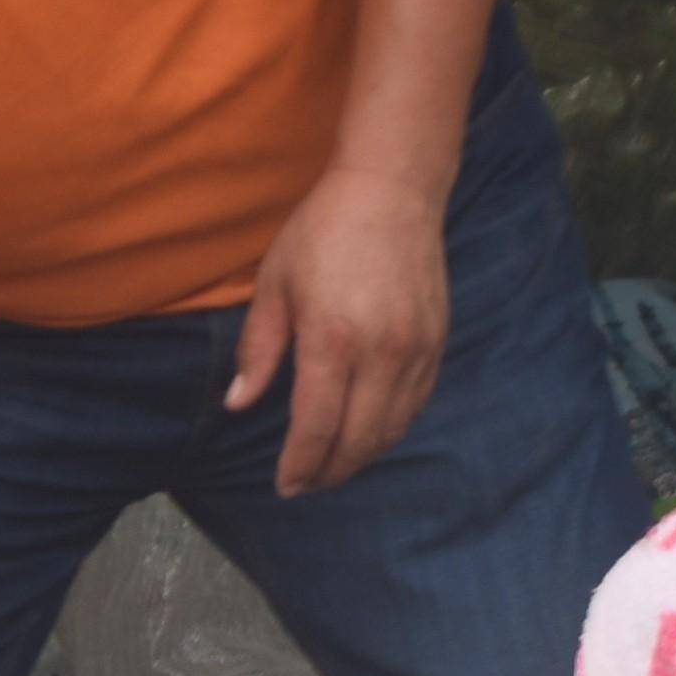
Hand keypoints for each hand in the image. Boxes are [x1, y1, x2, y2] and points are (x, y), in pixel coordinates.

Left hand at [225, 168, 452, 496]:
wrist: (392, 190)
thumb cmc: (324, 231)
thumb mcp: (275, 285)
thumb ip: (258, 351)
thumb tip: (238, 403)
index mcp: (332, 340)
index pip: (317, 428)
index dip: (299, 466)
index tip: (285, 485)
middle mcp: (381, 354)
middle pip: (358, 441)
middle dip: (329, 472)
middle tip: (305, 484)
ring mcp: (415, 351)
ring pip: (391, 430)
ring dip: (361, 457)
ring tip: (332, 467)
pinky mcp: (437, 344)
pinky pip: (415, 405)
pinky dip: (390, 429)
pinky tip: (367, 433)